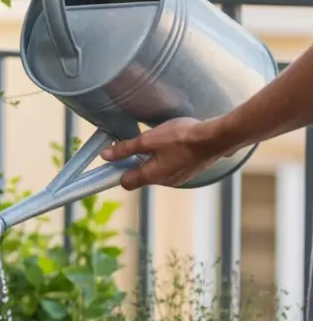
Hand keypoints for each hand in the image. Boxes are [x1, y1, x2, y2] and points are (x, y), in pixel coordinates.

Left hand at [99, 117, 227, 190]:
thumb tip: (105, 156)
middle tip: (134, 144)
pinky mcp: (189, 171)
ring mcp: (180, 177)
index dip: (117, 171)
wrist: (216, 137)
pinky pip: (170, 168)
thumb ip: (126, 149)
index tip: (114, 158)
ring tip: (153, 141)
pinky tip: (169, 143)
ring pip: (156, 171)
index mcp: (153, 176)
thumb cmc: (182, 137)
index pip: (126, 182)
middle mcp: (166, 182)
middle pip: (141, 176)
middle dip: (134, 162)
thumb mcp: (148, 140)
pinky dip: (165, 158)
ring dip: (150, 159)